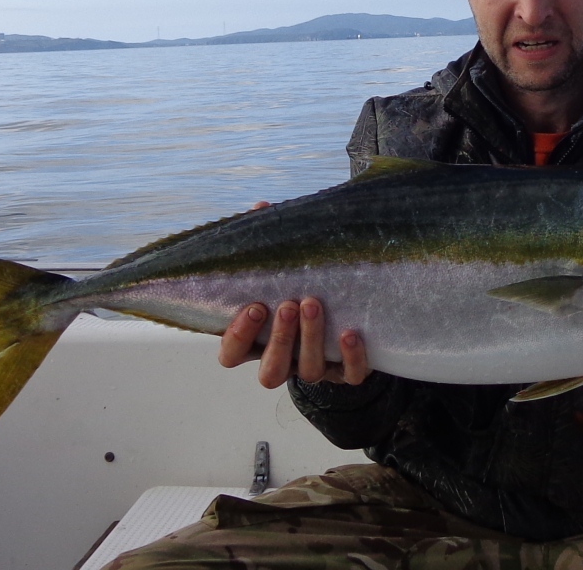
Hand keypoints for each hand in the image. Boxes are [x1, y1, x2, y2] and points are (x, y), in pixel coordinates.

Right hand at [217, 200, 369, 387]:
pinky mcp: (346, 372)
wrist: (343, 313)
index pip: (231, 354)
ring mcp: (315, 367)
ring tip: (313, 303)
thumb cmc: (298, 287)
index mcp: (257, 342)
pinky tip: (349, 332)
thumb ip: (265, 243)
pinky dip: (350, 357)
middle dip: (280, 339)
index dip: (238, 336)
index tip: (253, 306)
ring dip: (310, 339)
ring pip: (309, 371)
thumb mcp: (279, 269)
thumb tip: (261, 207)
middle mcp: (283, 360)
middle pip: (271, 370)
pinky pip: (349, 375)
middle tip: (288, 304)